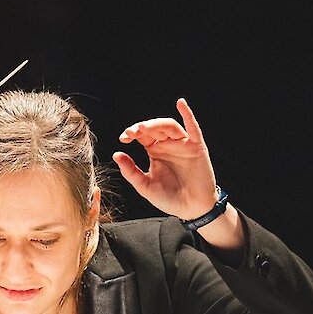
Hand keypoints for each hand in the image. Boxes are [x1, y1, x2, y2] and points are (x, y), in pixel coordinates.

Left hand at [113, 98, 218, 219]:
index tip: (123, 137)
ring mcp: (183, 144)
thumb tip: (116, 155)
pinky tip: (180, 103)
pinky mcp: (196, 147)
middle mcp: (168, 145)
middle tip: (131, 133)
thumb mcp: (145, 186)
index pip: (142, 135)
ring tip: (144, 126)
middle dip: (142, 127)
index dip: (132, 132)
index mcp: (155, 151)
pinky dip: (187, 114)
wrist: (191, 209)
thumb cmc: (170, 198)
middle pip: (154, 127)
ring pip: (169, 126)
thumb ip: (131, 172)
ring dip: (156, 123)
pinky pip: (193, 128)